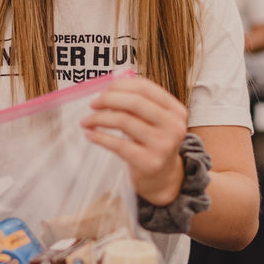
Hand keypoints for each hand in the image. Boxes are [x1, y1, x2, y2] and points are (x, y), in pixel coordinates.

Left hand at [82, 75, 187, 204]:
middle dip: (108, 99)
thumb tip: (109, 86)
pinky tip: (90, 134)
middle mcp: (174, 127)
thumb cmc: (152, 143)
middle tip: (93, 103)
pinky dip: (99, 137)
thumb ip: (138, 102)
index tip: (104, 89)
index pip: (146, 88)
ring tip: (87, 120)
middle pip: (135, 102)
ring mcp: (163, 146)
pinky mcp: (148, 163)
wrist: (163, 178)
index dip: (121, 85)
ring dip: (99, 118)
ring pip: (124, 121)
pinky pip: (118, 144)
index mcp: (176, 111)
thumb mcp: (154, 121)